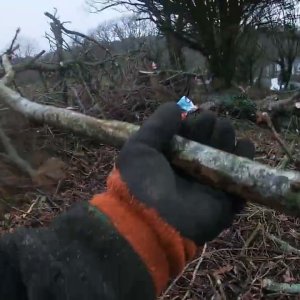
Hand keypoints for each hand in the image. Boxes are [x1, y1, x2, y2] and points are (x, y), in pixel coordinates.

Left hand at [117, 102, 254, 244]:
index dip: (193, 121)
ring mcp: (209, 180)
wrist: (150, 222)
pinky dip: (246, 157)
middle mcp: (192, 165)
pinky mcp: (225, 197)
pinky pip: (242, 173)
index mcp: (173, 154)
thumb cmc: (141, 181)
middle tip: (207, 129)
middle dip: (212, 126)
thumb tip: (178, 107)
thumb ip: (159, 123)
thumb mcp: (140, 146)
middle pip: (211, 137)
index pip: (191, 130)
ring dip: (228, 137)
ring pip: (228, 150)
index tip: (189, 122)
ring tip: (220, 138)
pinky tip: (241, 147)